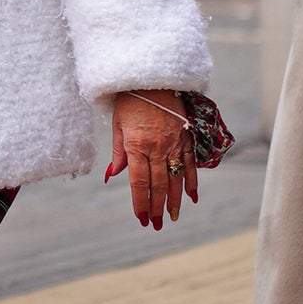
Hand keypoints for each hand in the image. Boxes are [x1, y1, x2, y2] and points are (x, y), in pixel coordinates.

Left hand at [104, 90, 202, 230]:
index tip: (141, 218)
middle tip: (155, 224)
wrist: (152, 78)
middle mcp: (157, 147)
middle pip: (158, 184)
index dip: (140, 202)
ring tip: (172, 217)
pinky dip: (192, 181)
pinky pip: (190, 163)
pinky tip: (192, 197)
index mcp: (137, 146)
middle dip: (156, 207)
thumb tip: (110, 176)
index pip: (138, 182)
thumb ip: (118, 153)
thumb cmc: (130, 102)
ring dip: (174, 200)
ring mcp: (174, 143)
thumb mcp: (118, 126)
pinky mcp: (186, 137)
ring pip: (175, 178)